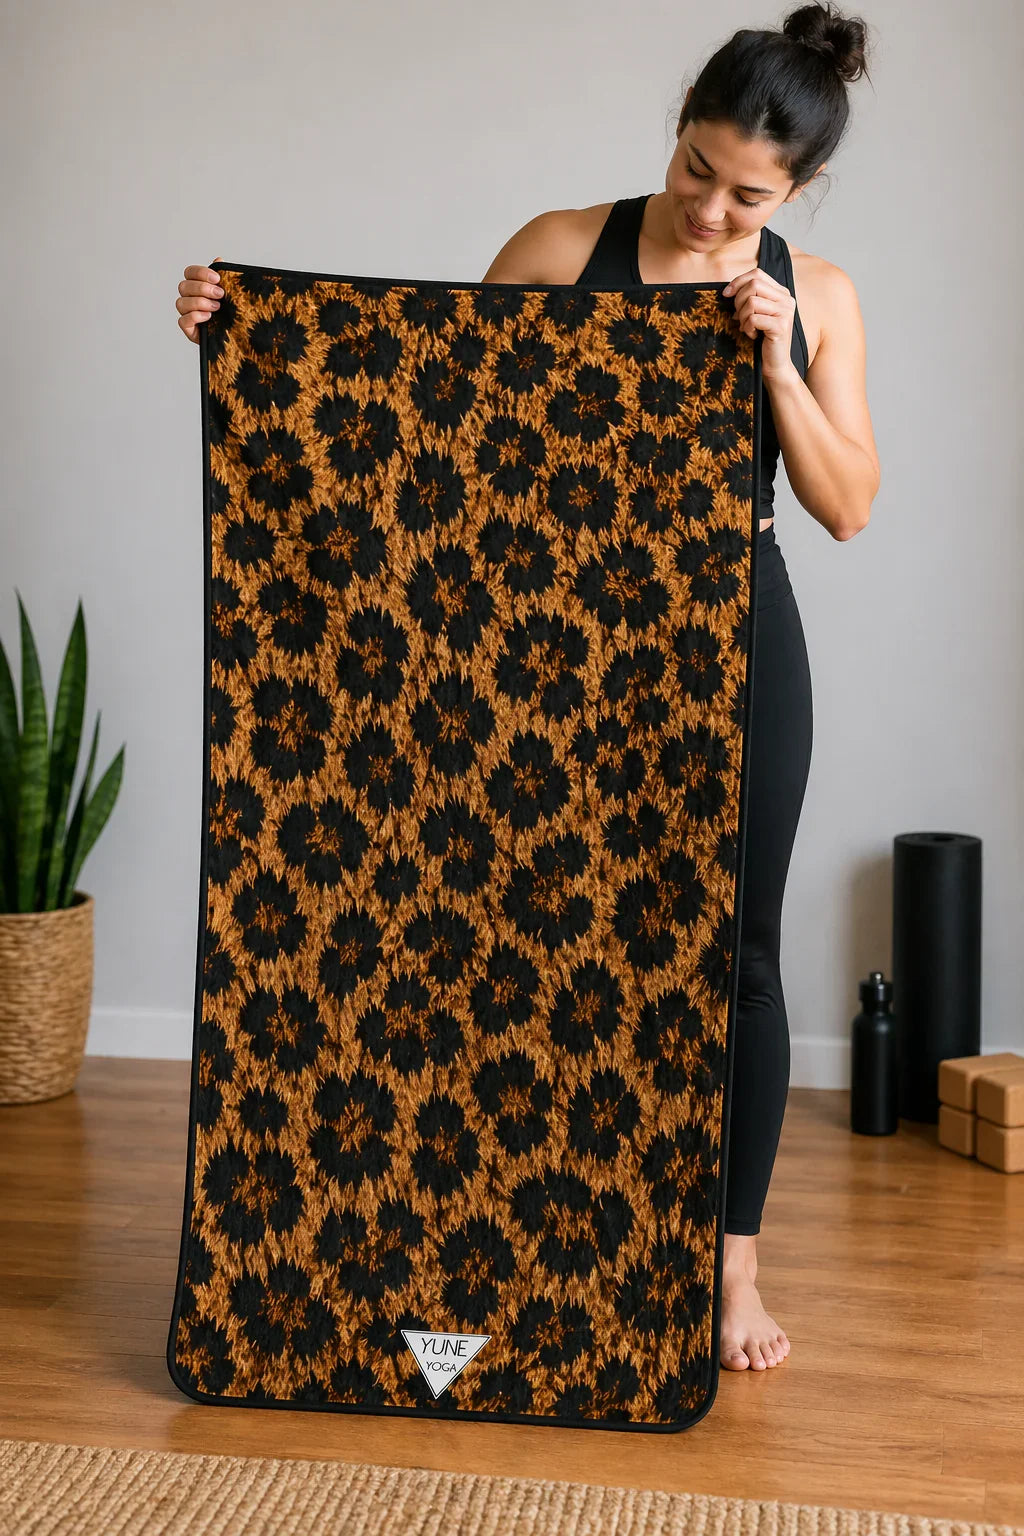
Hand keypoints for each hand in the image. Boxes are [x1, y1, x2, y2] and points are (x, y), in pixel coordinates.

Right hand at [176, 260, 223, 344]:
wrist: (236, 335)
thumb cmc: (230, 312)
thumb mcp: (230, 293)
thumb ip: (223, 278)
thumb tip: (218, 260)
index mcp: (196, 285)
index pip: (189, 272)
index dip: (201, 273)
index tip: (217, 278)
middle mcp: (188, 298)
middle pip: (184, 286)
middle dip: (202, 288)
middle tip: (220, 295)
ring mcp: (186, 313)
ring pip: (181, 303)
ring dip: (200, 303)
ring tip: (217, 307)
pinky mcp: (188, 328)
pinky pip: (182, 321)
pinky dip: (195, 316)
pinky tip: (208, 317)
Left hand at [723, 266, 797, 380]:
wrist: (776, 365)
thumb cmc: (763, 339)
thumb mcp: (757, 314)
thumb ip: (750, 298)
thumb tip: (729, 290)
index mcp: (781, 293)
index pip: (757, 274)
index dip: (738, 282)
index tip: (726, 294)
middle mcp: (787, 299)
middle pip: (754, 285)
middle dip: (739, 301)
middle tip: (738, 317)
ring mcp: (786, 312)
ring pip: (752, 301)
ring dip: (743, 316)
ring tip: (747, 328)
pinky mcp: (780, 326)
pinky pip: (753, 318)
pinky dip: (747, 328)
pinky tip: (752, 336)